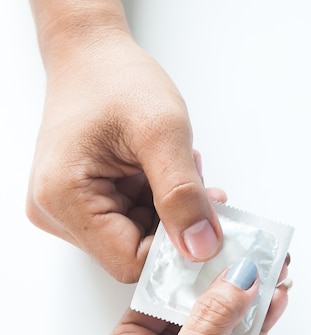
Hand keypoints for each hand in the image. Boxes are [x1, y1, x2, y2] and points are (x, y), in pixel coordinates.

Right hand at [27, 3, 220, 281]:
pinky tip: (166, 170)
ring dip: (171, 209)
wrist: (93, 53)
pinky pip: (133, 217)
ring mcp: (70, 207)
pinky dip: (160, 199)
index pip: (129, 262)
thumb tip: (201, 248)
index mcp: (64, 199)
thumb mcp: (162, 133)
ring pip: (139, 235)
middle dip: (177, 223)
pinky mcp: (85, 199)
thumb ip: (183, 195)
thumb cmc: (114, 79)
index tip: (210, 228)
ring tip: (181, 167)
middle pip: (134, 251)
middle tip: (202, 189)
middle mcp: (58, 211)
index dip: (175, 251)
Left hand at [91, 256, 290, 334]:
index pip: (161, 292)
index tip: (216, 239)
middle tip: (253, 246)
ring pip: (227, 320)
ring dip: (252, 294)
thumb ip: (207, 327)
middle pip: (199, 302)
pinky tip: (276, 300)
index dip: (190, 265)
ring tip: (275, 266)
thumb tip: (234, 281)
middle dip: (229, 275)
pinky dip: (262, 321)